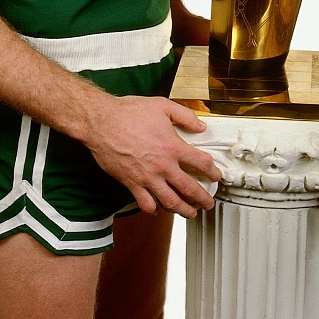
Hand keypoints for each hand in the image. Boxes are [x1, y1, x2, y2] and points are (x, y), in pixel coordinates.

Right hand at [86, 94, 221, 217]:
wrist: (101, 122)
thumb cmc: (129, 113)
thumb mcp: (162, 106)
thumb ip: (185, 116)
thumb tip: (200, 127)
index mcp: (173, 146)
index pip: (201, 163)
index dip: (213, 171)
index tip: (216, 176)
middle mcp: (163, 166)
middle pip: (189, 189)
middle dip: (203, 199)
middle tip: (208, 203)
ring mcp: (147, 178)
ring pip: (170, 202)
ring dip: (184, 210)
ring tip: (190, 213)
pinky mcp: (131, 184)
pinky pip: (146, 203)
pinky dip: (155, 209)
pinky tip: (159, 208)